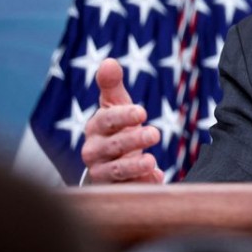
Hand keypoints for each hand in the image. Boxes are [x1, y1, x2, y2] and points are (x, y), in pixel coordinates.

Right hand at [81, 59, 162, 183]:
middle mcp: (95, 151)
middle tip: (155, 133)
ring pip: (117, 171)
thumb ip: (111, 85)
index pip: (106, 120)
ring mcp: (103, 173)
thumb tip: (109, 61)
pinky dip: (142, 183)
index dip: (123, 116)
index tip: (142, 112)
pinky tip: (157, 177)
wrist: (107, 163)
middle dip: (133, 140)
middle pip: (112, 146)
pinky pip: (128, 188)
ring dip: (134, 167)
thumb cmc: (115, 128)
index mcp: (96, 128)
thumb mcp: (114, 106)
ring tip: (152, 161)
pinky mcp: (116, 190)